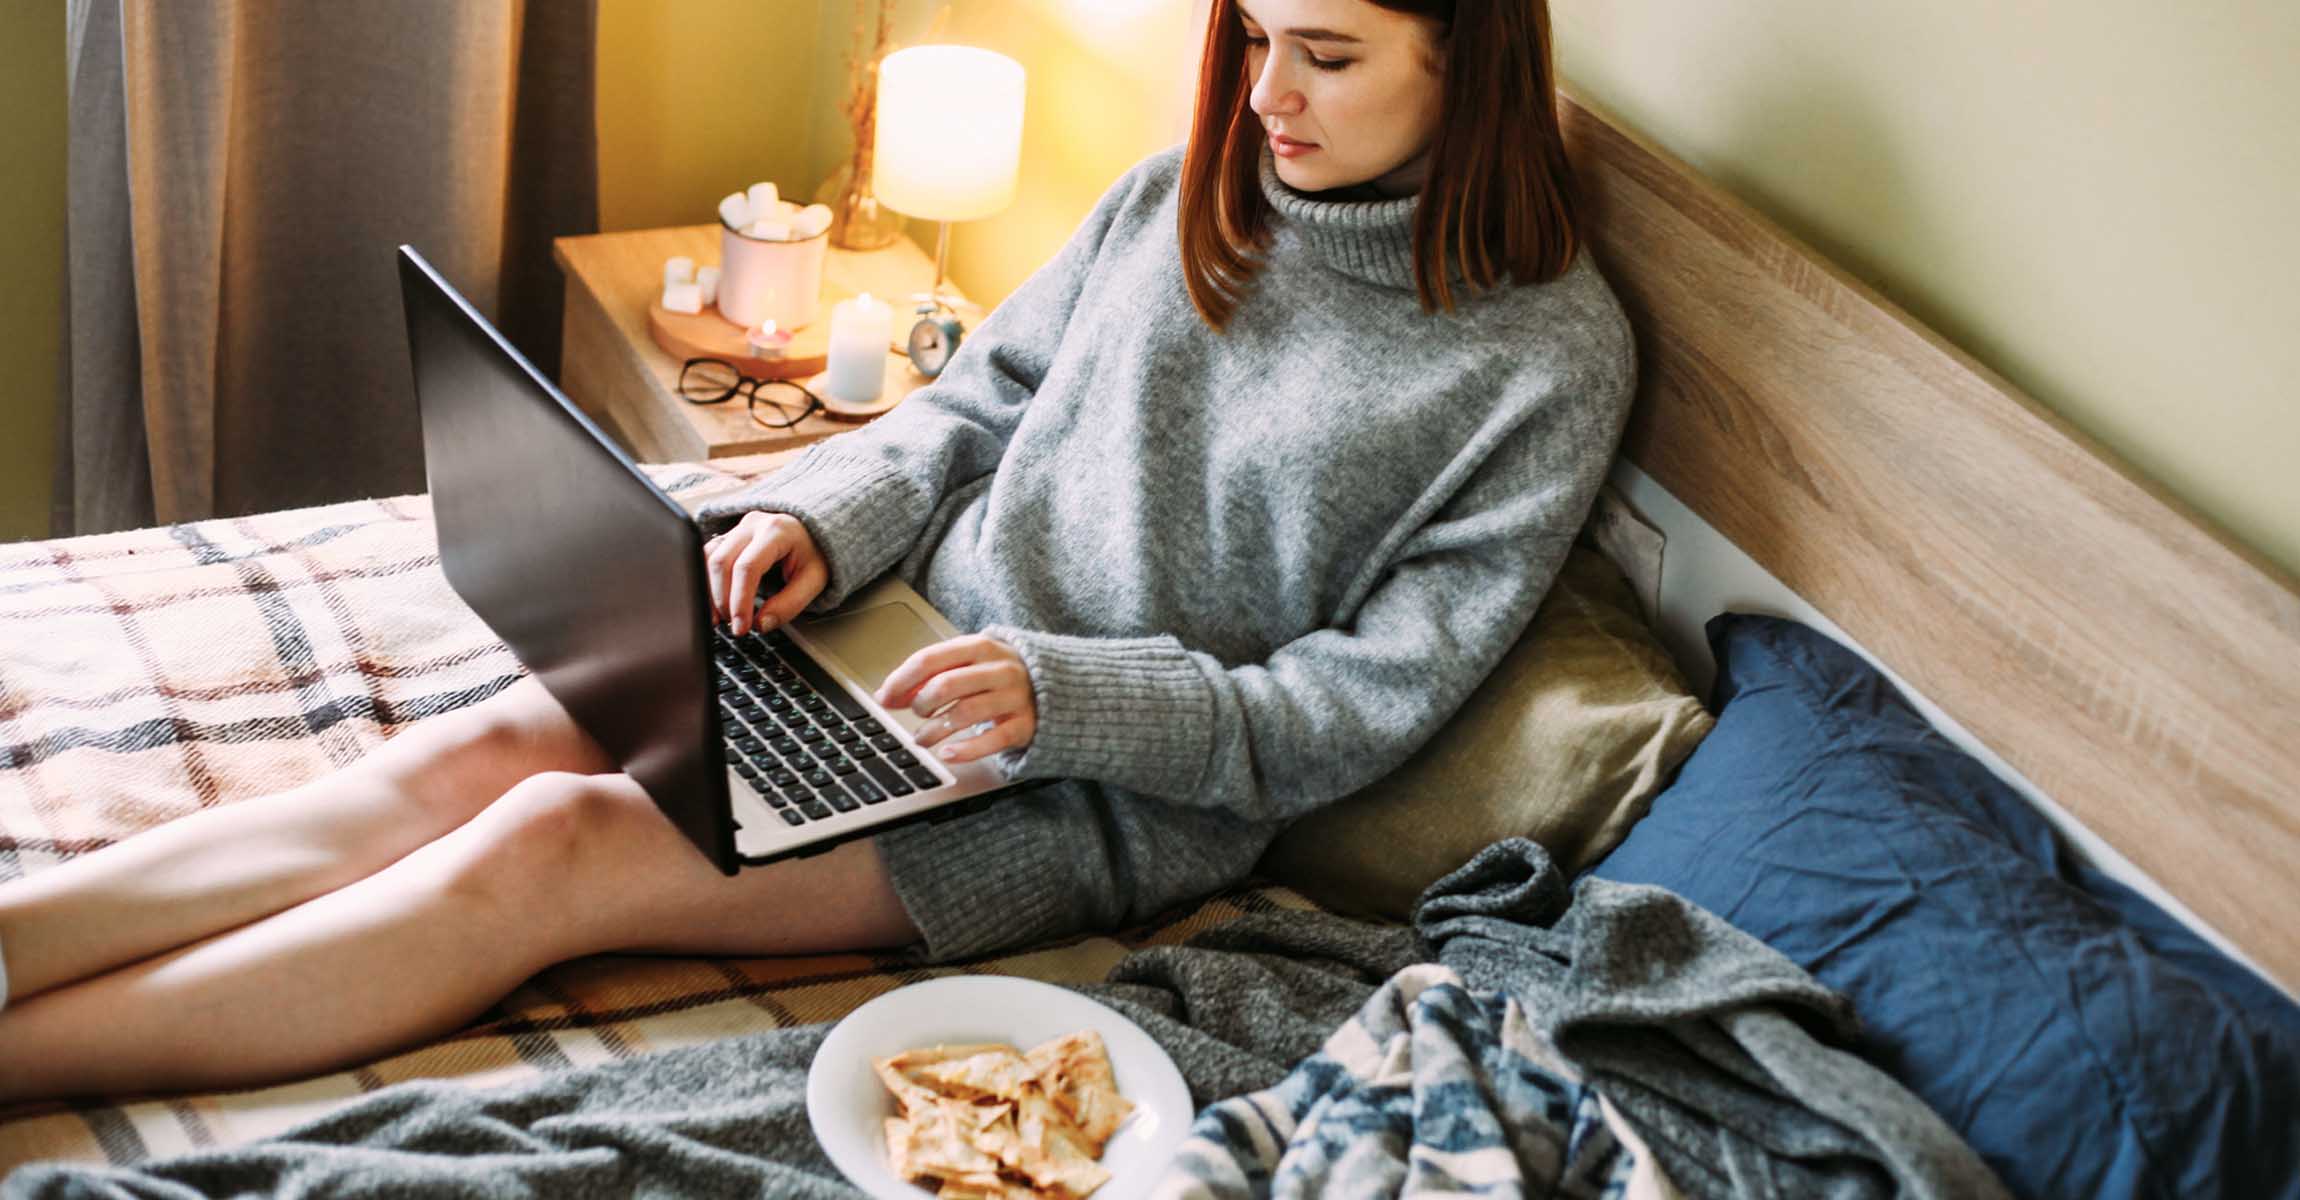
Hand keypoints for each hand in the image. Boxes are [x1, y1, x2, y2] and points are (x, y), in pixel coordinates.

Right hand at [704, 512, 825, 635]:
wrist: (812, 534)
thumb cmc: (814, 555)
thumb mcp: (814, 581)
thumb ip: (789, 604)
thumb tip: (761, 625)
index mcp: (776, 531)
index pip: (748, 567)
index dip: (740, 600)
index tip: (741, 626)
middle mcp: (752, 525)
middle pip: (722, 561)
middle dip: (723, 599)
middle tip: (734, 625)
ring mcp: (737, 528)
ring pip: (709, 557)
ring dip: (709, 591)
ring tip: (720, 618)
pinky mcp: (728, 537)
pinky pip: (707, 556)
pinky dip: (706, 581)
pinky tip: (713, 603)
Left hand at [874, 634, 1036, 763]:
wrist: (1060, 688)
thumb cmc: (1000, 677)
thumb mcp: (971, 664)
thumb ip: (934, 674)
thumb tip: (891, 694)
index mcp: (981, 647)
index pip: (931, 659)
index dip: (902, 680)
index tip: (885, 698)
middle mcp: (999, 669)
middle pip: (946, 685)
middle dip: (921, 704)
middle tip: (915, 715)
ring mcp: (1014, 697)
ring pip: (965, 713)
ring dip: (934, 730)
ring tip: (922, 739)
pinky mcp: (1025, 725)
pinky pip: (992, 740)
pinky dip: (965, 750)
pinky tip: (947, 754)